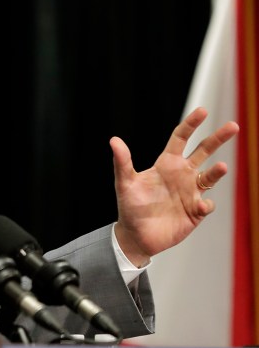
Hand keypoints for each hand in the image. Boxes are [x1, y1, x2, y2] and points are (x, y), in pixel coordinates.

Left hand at [111, 107, 238, 266]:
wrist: (136, 236)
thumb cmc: (130, 207)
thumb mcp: (125, 183)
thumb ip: (122, 162)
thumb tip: (114, 140)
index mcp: (166, 164)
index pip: (181, 138)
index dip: (191, 124)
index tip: (202, 111)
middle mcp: (182, 174)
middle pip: (204, 151)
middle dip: (218, 138)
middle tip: (233, 126)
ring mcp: (191, 192)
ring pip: (210, 176)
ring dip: (217, 172)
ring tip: (221, 167)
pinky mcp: (196, 211)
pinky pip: (206, 204)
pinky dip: (206, 203)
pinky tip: (200, 206)